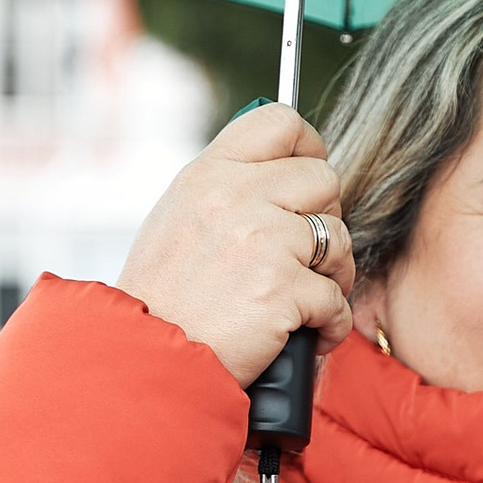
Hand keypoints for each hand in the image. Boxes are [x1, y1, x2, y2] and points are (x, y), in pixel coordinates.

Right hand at [118, 105, 355, 385]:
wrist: (144, 362)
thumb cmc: (164, 300)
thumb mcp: (178, 220)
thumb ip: (226, 189)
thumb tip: (284, 166)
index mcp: (208, 174)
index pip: (280, 120)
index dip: (309, 147)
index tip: (307, 184)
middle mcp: (235, 196)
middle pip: (324, 178)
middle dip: (325, 220)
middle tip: (306, 257)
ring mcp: (262, 240)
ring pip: (339, 238)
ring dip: (334, 275)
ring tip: (305, 301)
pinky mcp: (283, 288)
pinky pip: (337, 298)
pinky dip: (329, 325)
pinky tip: (305, 335)